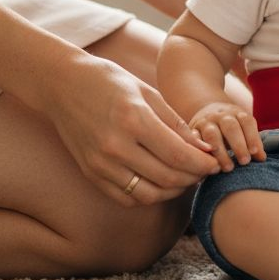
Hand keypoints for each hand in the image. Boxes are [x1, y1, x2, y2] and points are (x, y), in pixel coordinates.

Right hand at [43, 52, 219, 206]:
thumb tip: (203, 150)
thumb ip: (176, 124)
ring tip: (185, 177)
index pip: (178, 156)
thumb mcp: (149, 93)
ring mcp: (100, 164)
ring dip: (173, 191)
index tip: (215, 163)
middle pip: (167, 177)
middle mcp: (115, 146)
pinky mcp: (91, 174)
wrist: (63, 85)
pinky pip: (126, 198)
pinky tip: (160, 182)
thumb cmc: (110, 82)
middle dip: (193, 178)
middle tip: (205, 171)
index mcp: (134, 120)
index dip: (202, 165)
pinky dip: (149, 195)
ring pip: (148, 194)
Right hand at [190, 101, 264, 171]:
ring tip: (228, 168)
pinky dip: (200, 151)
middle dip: (238, 145)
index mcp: (237, 113)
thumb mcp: (243, 130)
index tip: (255, 153)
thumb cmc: (231, 129)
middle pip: (230, 127)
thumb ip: (253, 143)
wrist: (207, 112)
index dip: (252, 136)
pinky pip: (194, 140)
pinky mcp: (192, 131)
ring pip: (212, 134)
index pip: (246, 121)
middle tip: (244, 162)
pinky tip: (207, 164)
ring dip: (220, 152)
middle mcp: (221, 116)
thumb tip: (262, 159)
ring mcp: (205, 122)